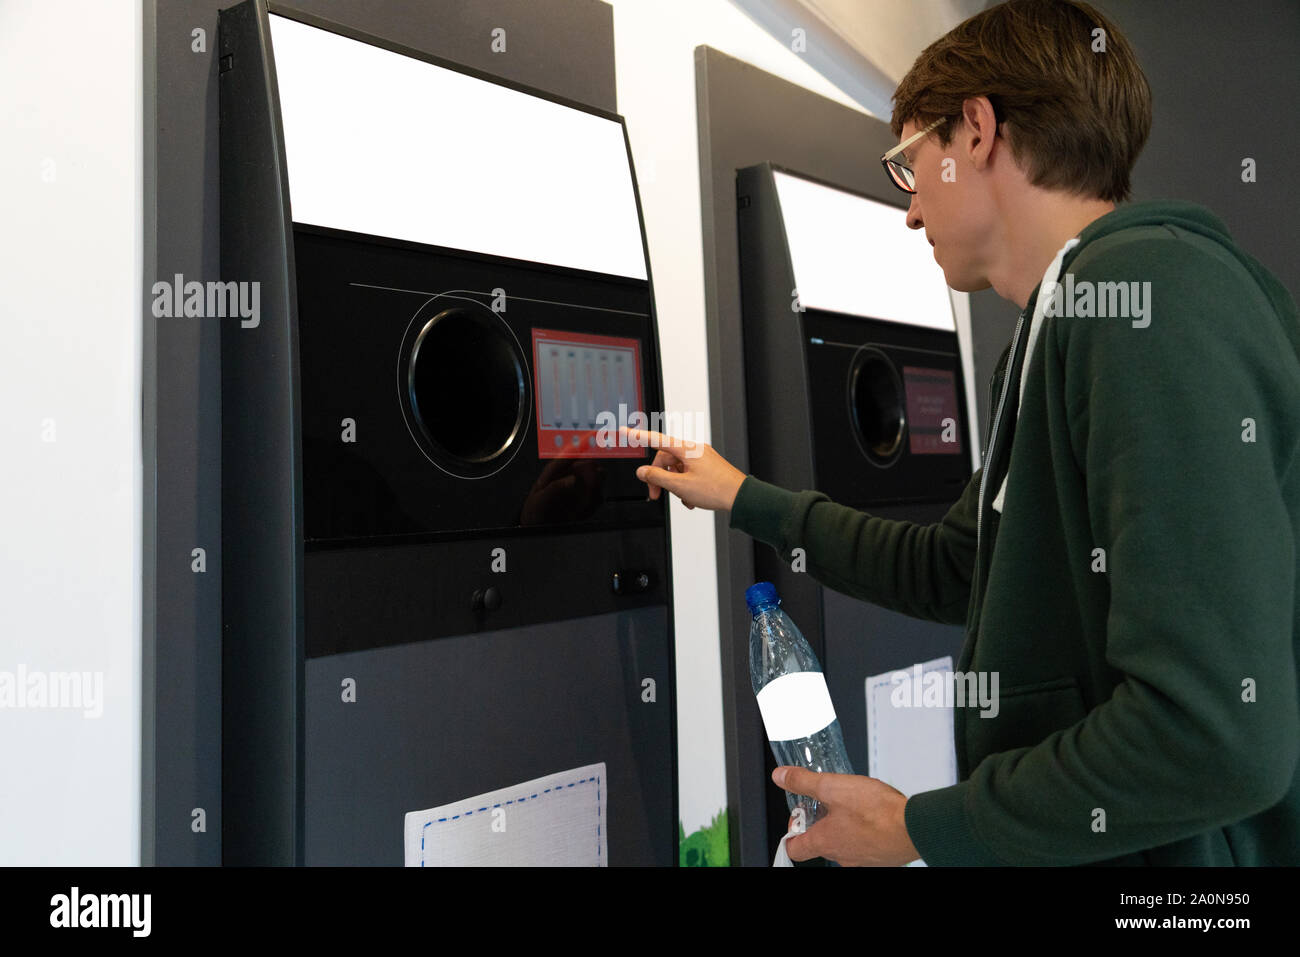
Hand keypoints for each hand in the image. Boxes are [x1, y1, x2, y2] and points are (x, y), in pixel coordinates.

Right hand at [623, 427, 745, 511]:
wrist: (740, 497)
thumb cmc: (716, 489)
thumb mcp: (680, 485)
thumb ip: (657, 477)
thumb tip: (643, 472)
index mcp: (686, 449)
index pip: (656, 440)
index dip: (638, 436)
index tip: (625, 431)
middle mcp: (694, 450)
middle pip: (665, 459)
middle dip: (659, 478)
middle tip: (656, 494)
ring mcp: (702, 458)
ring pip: (677, 468)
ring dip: (674, 485)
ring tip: (681, 499)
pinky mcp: (707, 467)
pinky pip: (688, 473)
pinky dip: (685, 486)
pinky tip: (690, 499)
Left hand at [773, 766, 921, 865]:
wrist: (913, 827)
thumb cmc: (877, 812)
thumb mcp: (832, 787)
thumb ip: (803, 782)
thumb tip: (781, 777)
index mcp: (824, 842)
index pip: (794, 848)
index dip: (791, 832)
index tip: (796, 818)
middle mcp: (841, 857)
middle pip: (820, 844)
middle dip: (819, 823)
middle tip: (826, 803)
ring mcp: (862, 860)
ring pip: (843, 844)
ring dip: (843, 827)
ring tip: (851, 806)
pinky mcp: (881, 858)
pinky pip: (865, 846)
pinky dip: (863, 833)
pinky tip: (872, 816)